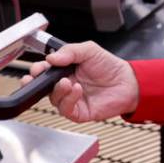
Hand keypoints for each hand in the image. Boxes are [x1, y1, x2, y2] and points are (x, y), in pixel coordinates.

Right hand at [22, 41, 138, 122]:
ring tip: (68, 81)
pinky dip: (69, 99)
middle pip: (42, 88)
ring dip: (58, 90)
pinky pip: (66, 109)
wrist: (127, 82)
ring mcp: (71, 99)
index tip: (37, 68)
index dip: (37, 70)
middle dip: (36, 83)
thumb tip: (51, 57)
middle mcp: (65, 85)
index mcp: (64, 70)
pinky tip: (77, 89)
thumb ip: (69, 51)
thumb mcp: (89, 50)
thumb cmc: (109, 66)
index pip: (44, 71)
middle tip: (37, 77)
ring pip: (53, 99)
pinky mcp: (79, 112)